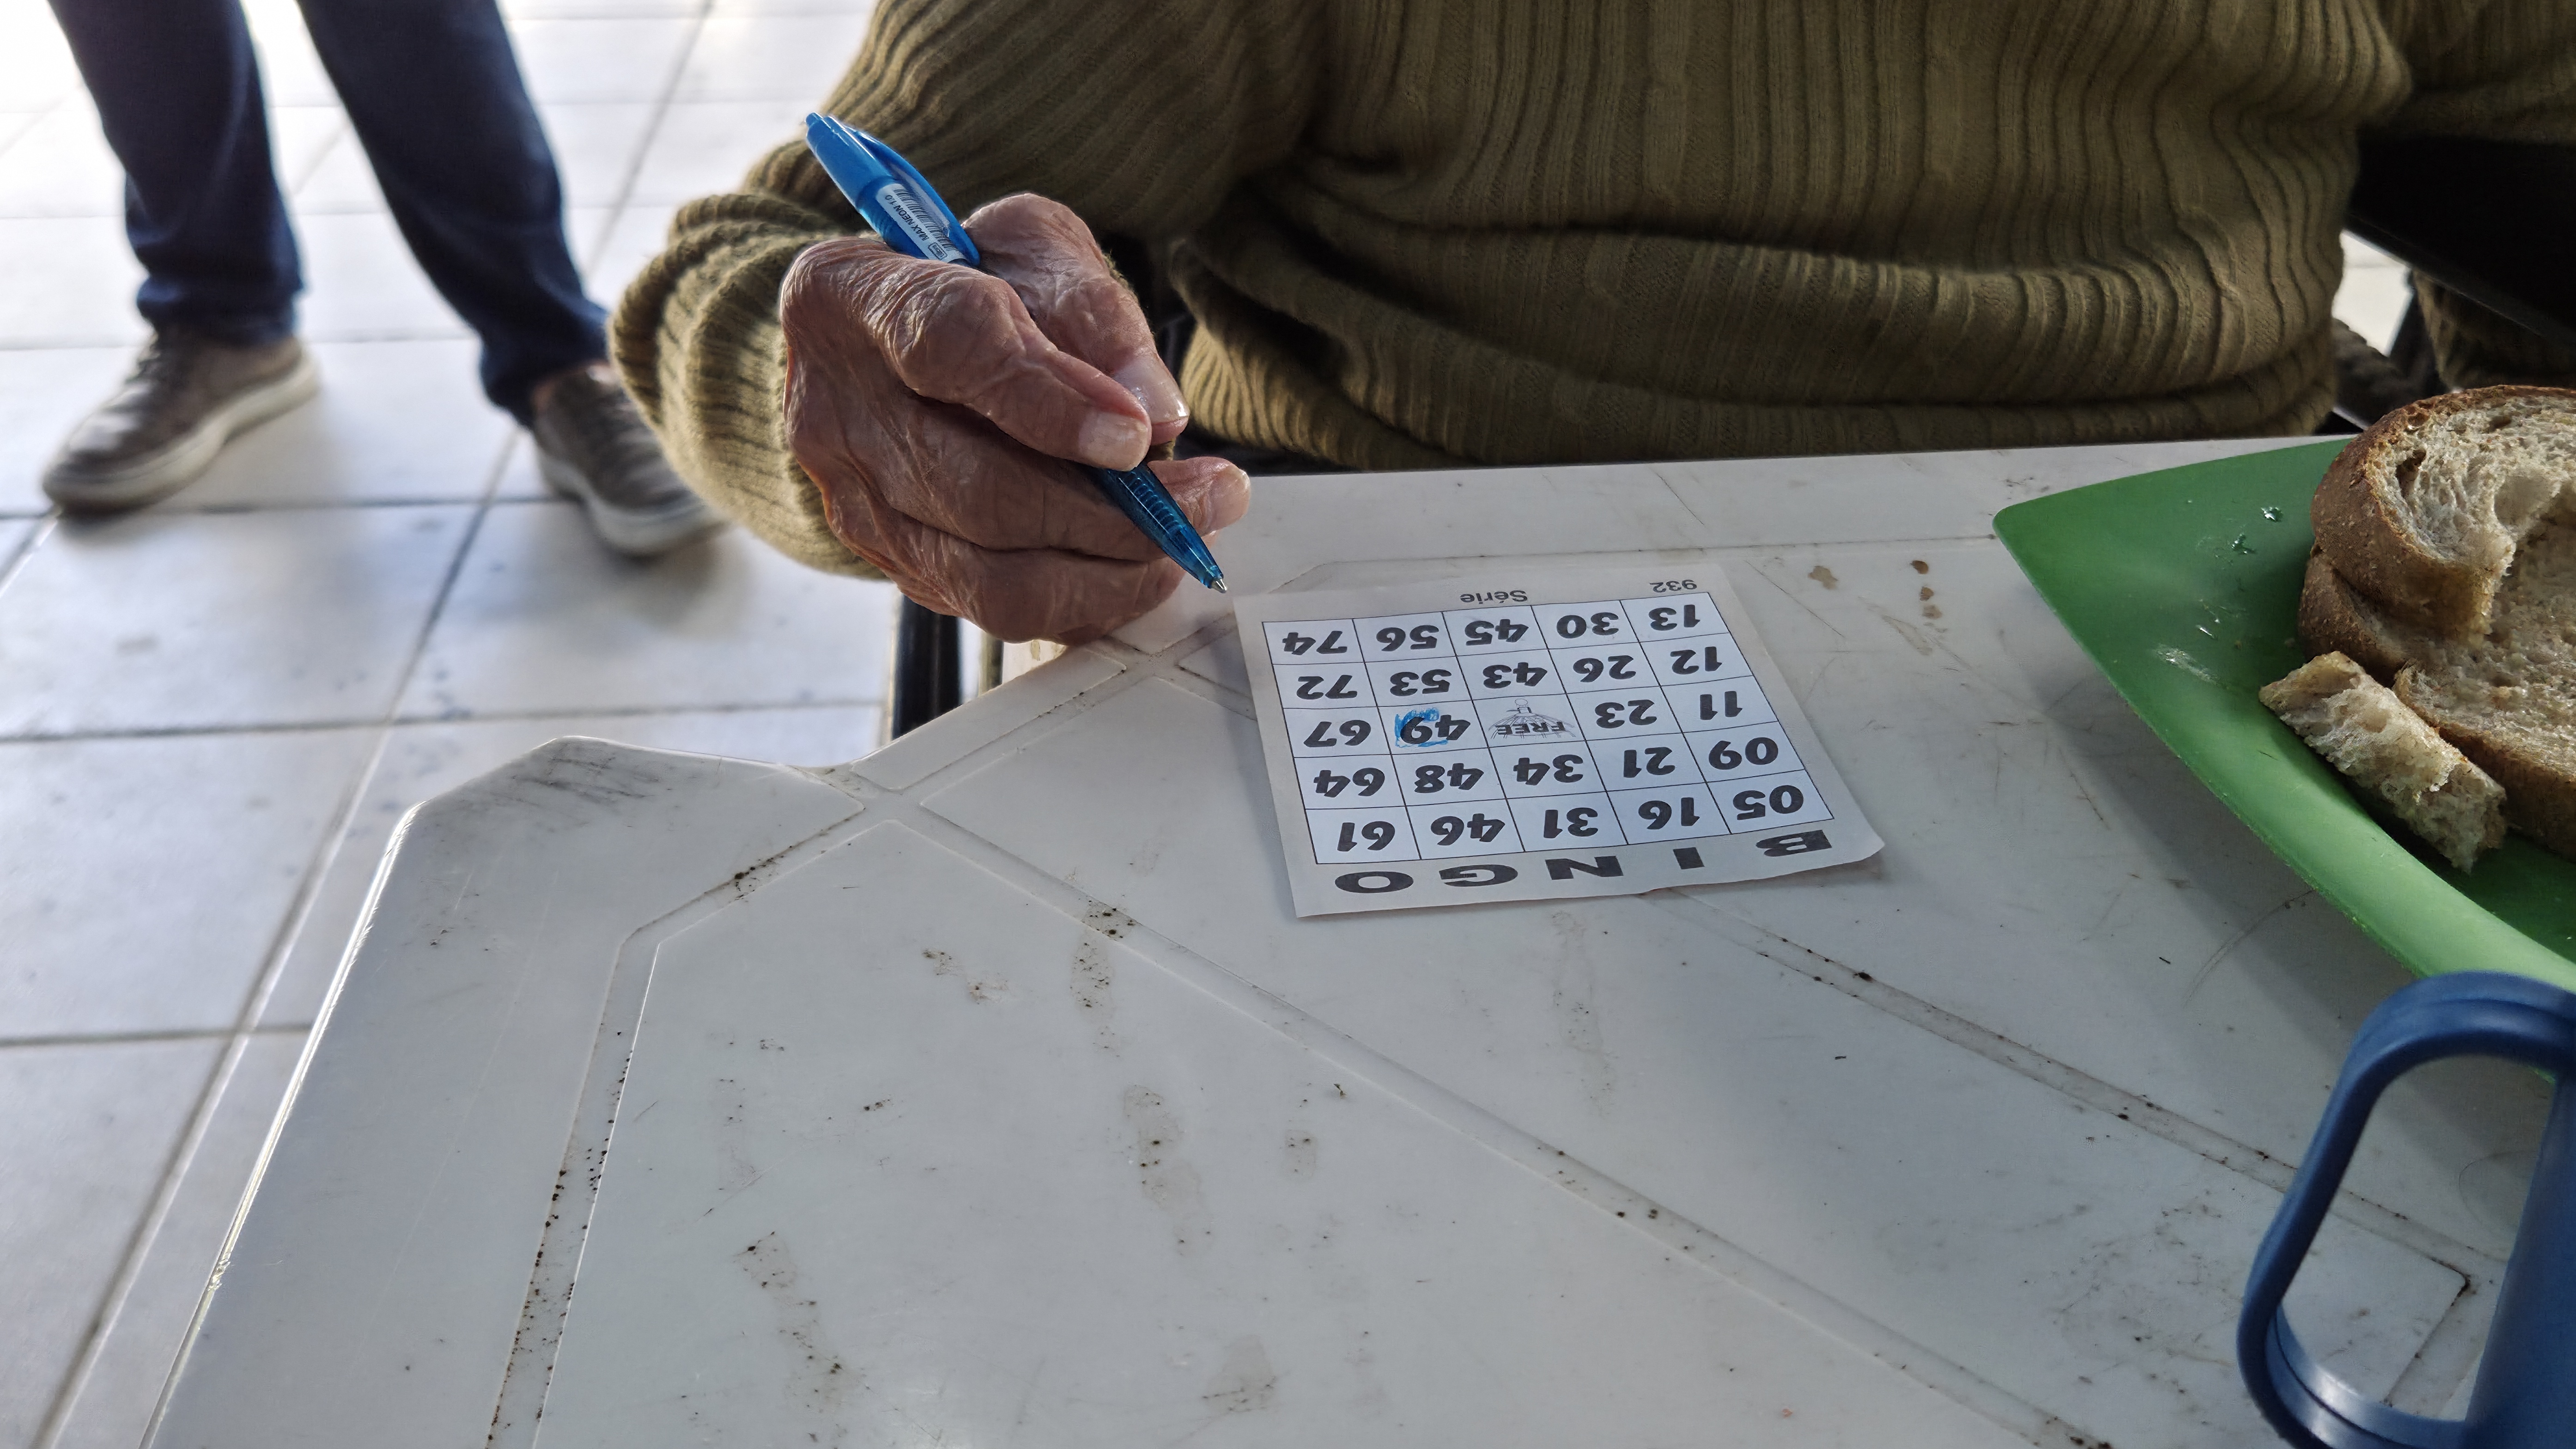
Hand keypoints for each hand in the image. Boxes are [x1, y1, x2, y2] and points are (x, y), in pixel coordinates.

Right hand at [780, 194, 1249, 643]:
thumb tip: (1152, 413)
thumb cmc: (974, 277)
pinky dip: (1083, 597)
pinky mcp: (892, 561)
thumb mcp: (1039, 250)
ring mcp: (853, 501)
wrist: (907, 332)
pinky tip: (1135, 565)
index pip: (947, 347)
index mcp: (849, 295)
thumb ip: (1094, 312)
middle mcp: (832, 408)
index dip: (1048, 399)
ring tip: (1183, 536)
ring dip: (1109, 568)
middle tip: (1207, 498)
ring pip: (990, 573)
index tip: (1136, 435)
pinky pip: (996, 609)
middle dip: (1112, 511)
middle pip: (978, 489)